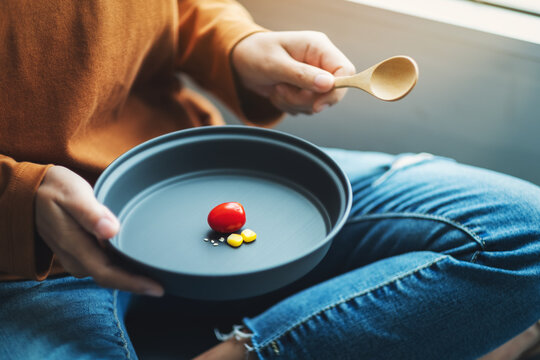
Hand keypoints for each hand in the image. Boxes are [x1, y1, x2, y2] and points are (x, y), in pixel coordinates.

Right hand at [35, 166, 163, 295]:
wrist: (32, 191)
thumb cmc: (56, 189)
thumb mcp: (73, 194)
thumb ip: (90, 213)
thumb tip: (111, 231)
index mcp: (74, 244)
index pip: (107, 273)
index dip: (132, 283)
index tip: (157, 288)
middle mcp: (75, 257)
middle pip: (110, 278)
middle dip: (137, 284)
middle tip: (165, 283)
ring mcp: (76, 257)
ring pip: (107, 273)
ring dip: (130, 276)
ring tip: (157, 273)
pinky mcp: (79, 253)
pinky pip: (103, 265)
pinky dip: (121, 266)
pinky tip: (137, 261)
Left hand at [232, 31, 354, 114]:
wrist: (240, 62)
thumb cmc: (255, 54)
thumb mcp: (275, 65)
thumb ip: (302, 75)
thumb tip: (328, 84)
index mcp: (318, 47)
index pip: (344, 71)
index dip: (335, 91)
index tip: (316, 105)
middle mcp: (320, 61)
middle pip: (332, 92)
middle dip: (306, 100)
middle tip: (282, 92)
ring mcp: (314, 76)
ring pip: (318, 103)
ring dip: (295, 104)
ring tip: (277, 89)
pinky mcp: (306, 89)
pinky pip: (307, 108)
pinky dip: (291, 106)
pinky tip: (278, 94)